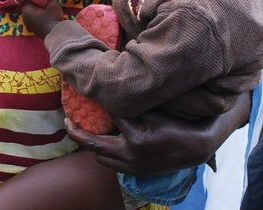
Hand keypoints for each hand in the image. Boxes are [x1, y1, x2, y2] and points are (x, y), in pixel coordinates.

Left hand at [21, 0, 65, 39]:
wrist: (58, 35)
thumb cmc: (53, 18)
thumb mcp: (52, 3)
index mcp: (26, 9)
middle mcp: (24, 16)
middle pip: (30, 3)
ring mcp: (28, 22)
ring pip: (33, 9)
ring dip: (39, 6)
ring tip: (47, 4)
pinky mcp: (33, 26)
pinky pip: (35, 15)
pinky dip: (39, 12)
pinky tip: (46, 12)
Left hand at [65, 92, 250, 176]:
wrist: (196, 147)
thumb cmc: (177, 122)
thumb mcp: (155, 108)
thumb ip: (132, 102)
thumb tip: (110, 89)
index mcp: (137, 139)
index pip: (110, 115)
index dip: (102, 102)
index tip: (91, 91)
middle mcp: (131, 156)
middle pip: (94, 145)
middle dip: (77, 133)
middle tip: (66, 121)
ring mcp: (132, 167)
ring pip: (100, 157)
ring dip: (91, 144)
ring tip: (83, 129)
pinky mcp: (136, 173)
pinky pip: (111, 165)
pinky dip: (103, 153)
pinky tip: (102, 141)